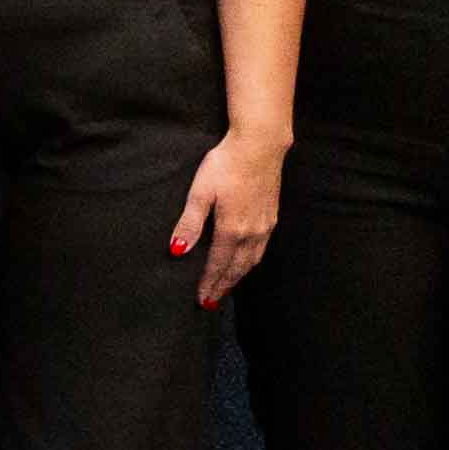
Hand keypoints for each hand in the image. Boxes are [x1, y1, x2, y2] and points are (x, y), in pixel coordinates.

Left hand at [172, 134, 281, 307]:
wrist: (260, 146)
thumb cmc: (226, 165)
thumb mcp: (201, 192)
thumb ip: (189, 224)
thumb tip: (177, 251)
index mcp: (232, 229)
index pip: (217, 265)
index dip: (208, 284)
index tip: (201, 300)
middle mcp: (252, 233)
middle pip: (236, 269)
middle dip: (222, 287)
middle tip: (211, 303)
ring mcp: (265, 226)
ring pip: (251, 262)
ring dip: (237, 278)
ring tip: (225, 289)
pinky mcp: (271, 217)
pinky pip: (261, 250)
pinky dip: (250, 263)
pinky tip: (245, 264)